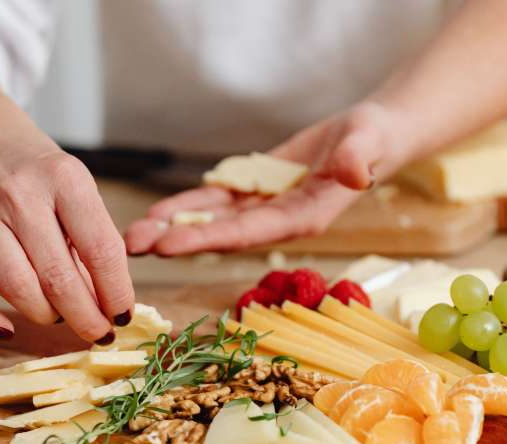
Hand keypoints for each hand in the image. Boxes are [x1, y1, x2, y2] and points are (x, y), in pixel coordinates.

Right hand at [0, 54, 133, 342]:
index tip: (124, 316)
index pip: (102, 250)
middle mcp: (22, 195)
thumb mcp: (74, 186)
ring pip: (17, 287)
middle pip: (60, 277)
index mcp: (66, 180)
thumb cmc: (35, 165)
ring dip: (45, 315)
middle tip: (99, 335)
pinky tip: (4, 330)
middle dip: (85, 317)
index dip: (117, 292)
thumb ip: (90, 234)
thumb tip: (109, 297)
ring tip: (60, 318)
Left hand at [125, 103, 406, 254]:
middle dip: (179, 239)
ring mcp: (266, 207)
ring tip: (134, 233)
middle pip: (223, 233)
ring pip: (214, 219)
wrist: (371, 136)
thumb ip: (358, 160)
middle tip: (132, 245)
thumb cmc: (374, 140)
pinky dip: (189, 206)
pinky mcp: (258, 190)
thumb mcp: (368, 143)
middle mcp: (279, 219)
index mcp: (303, 218)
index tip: (168, 246)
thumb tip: (353, 175)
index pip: (249, 232)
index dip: (208, 239)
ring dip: (175, 227)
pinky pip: (219, 200)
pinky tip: (160, 212)